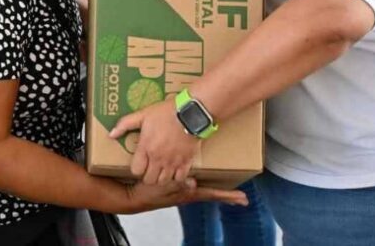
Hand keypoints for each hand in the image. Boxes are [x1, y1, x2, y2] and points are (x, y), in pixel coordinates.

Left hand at [111, 100, 199, 184]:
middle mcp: (158, 158)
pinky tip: (175, 169)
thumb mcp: (143, 114)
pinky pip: (180, 178)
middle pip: (149, 180)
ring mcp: (173, 162)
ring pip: (164, 182)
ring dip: (161, 178)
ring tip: (162, 170)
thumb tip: (111, 134)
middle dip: (148, 176)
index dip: (136, 169)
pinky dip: (177, 176)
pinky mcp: (186, 161)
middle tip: (150, 168)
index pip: (136, 171)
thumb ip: (125, 124)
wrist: (191, 112)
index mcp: (146, 148)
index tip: (140, 163)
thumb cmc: (167, 112)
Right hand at [119, 178, 247, 213]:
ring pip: (204, 189)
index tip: (243, 198)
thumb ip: (176, 185)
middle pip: (212, 193)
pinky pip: (192, 183)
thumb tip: (193, 182)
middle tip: (243, 198)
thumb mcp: (161, 188)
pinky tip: (200, 177)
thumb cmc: (148, 193)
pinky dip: (202, 182)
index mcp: (188, 194)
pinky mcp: (176, 187)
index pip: (211, 194)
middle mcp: (189, 193)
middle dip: (226, 195)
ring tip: (229, 189)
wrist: (131, 197)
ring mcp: (183, 191)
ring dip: (216, 188)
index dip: (227, 196)